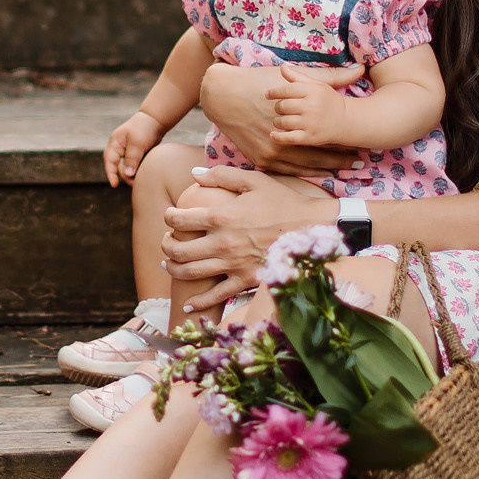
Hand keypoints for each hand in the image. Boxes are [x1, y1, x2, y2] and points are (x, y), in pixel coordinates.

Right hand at [104, 110, 165, 186]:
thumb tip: (127, 175)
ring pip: (128, 168)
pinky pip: (135, 166)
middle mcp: (119, 149)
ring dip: (133, 174)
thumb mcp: (137, 143)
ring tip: (141, 178)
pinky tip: (144, 172)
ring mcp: (127, 152)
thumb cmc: (144, 128)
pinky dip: (138, 170)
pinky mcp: (136, 155)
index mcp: (115, 144)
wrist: (156, 120)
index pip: (109, 161)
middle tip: (136, 183)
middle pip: (119, 167)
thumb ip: (132, 158)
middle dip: (126, 176)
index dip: (110, 174)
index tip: (114, 185)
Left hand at [162, 166, 334, 308]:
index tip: (170, 216)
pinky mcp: (245, 281)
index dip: (168, 217)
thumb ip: (222, 174)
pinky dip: (199, 303)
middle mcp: (222, 243)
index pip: (178, 219)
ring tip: (169, 265)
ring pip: (189, 273)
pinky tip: (189, 306)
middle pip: (177, 249)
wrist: (313, 228)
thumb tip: (194, 173)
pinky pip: (216, 296)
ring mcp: (232, 264)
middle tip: (167, 241)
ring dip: (173, 269)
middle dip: (166, 245)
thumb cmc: (283, 201)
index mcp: (221, 216)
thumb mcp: (254, 180)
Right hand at [199, 61, 366, 178]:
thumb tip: (359, 69)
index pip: (326, 137)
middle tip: (359, 164)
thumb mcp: (292, 78)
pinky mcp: (260, 159)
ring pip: (304, 167)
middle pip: (319, 156)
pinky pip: (287, 171)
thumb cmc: (258, 82)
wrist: (222, 96)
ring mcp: (270, 153)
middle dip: (340, 160)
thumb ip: (328, 76)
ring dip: (324, 169)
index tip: (362, 145)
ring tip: (342, 172)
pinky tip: (316, 174)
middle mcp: (283, 142)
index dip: (345, 142)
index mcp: (294, 121)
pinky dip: (303, 173)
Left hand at [267, 71, 350, 146]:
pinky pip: (288, 138)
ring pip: (283, 122)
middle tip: (280, 108)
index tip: (268, 94)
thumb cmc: (327, 100)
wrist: (345, 120)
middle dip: (278, 107)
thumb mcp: (316, 85)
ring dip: (278, 121)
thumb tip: (282, 67)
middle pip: (283, 106)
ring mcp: (311, 123)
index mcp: (312, 91)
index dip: (274, 92)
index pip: (286, 90)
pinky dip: (278, 137)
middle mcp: (311, 106)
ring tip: (281, 120)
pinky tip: (273, 135)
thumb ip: (297, 77)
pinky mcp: (310, 137)